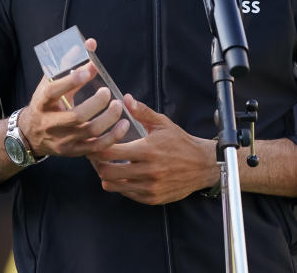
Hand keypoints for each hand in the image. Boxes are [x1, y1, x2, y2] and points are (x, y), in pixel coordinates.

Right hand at [18, 38, 128, 157]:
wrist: (30, 134)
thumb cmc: (46, 103)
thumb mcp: (50, 82)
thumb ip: (70, 63)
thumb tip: (91, 43)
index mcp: (42, 102)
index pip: (53, 91)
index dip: (70, 81)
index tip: (87, 71)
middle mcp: (50, 123)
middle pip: (76, 116)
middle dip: (96, 104)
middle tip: (107, 92)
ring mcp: (62, 140)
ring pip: (89, 131)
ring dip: (108, 119)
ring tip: (118, 106)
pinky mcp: (74, 152)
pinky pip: (96, 148)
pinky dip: (113, 137)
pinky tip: (124, 124)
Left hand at [88, 94, 217, 205]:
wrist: (202, 165)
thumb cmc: (180, 142)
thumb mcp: (162, 123)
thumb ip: (142, 112)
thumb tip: (125, 98)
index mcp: (147, 150)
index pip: (110, 152)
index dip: (97, 147)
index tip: (94, 143)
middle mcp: (147, 171)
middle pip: (107, 172)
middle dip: (97, 164)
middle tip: (96, 157)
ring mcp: (149, 187)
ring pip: (114, 186)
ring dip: (107, 176)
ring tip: (108, 166)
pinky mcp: (152, 198)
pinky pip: (127, 194)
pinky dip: (121, 185)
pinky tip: (124, 175)